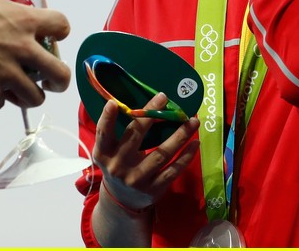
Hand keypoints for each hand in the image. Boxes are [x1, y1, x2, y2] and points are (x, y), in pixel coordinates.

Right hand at [0, 0, 71, 109]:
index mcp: (25, 21)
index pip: (62, 26)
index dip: (60, 30)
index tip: (53, 34)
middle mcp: (24, 50)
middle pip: (61, 75)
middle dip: (59, 79)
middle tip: (52, 78)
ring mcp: (8, 74)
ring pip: (35, 97)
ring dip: (31, 94)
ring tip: (24, 90)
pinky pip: (1, 104)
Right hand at [93, 94, 199, 211]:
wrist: (120, 201)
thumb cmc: (117, 164)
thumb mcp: (109, 151)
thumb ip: (118, 132)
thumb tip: (141, 104)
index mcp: (104, 154)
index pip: (103, 134)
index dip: (107, 119)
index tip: (113, 103)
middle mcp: (118, 167)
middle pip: (136, 137)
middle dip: (150, 116)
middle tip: (164, 98)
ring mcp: (136, 180)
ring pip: (161, 154)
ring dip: (179, 136)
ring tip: (192, 121)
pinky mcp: (153, 190)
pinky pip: (173, 171)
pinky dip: (186, 157)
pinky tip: (195, 144)